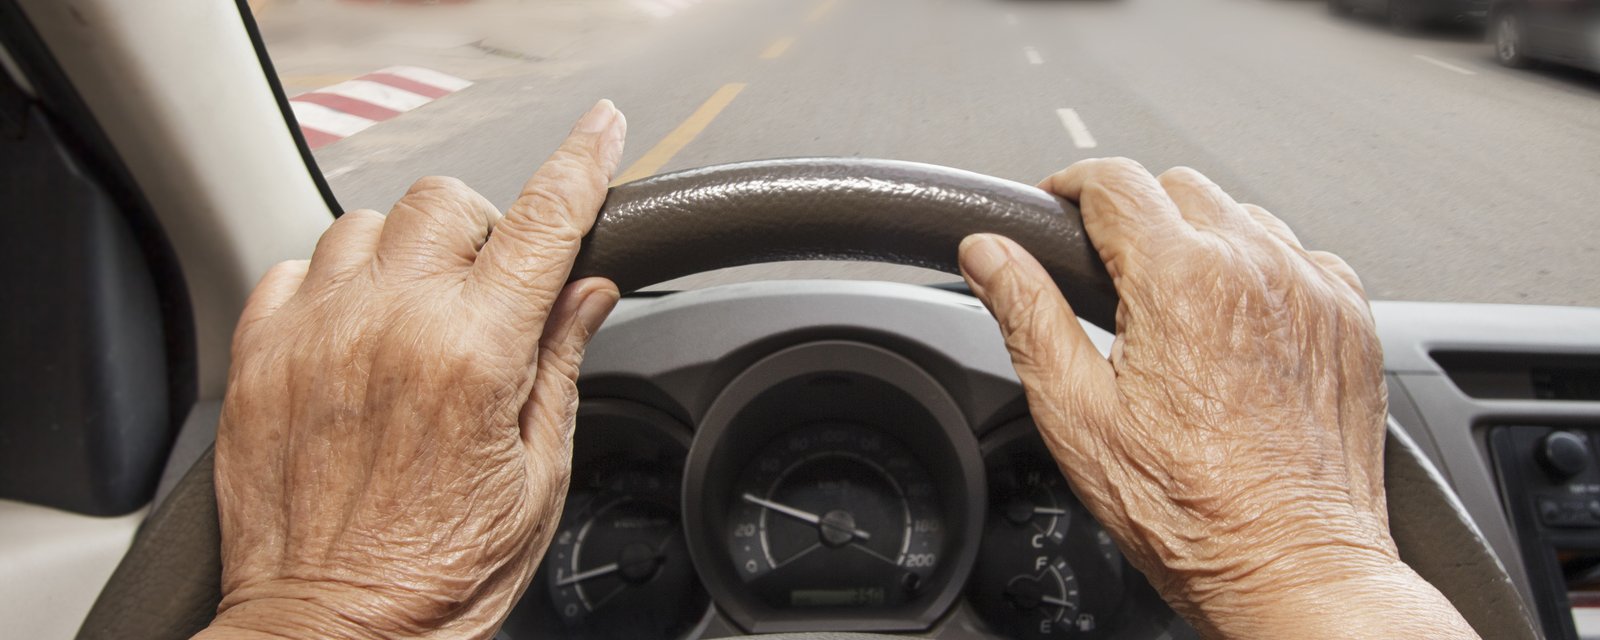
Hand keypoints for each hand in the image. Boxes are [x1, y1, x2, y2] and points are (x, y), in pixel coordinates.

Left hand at [195, 100, 626, 639]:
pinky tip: (355, 334)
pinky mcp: (259, 360)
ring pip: (365, 223)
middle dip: (482, 229)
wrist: (332, 635)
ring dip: (404, 253)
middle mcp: (389, 329)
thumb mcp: (537, 477)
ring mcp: (316, 338)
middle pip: (445, 202)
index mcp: (474, 358)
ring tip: (415, 316)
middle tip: (491, 290)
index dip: (581, 165)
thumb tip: (586, 293)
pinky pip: (293, 268)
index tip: (599, 135)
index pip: (542, 224)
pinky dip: (332, 283)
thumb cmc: (437, 578)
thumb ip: (558, 364)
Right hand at [958, 159, 1476, 638]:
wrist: (1292, 566)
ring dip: (1200, 241)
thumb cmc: (1190, 510)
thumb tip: (988, 255)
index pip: (1114, 181)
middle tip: (1107, 274)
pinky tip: (1236, 330)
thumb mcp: (1077, 415)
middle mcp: (1257, 268)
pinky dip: (1262, 273)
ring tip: (1172, 310)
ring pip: (1242, 217)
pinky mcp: (1350, 318)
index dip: (1069, 186)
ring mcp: (1313, 290)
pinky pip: (1299, 257)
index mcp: (1182, 281)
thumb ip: (1027, 316)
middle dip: (1134, 214)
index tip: (1055, 206)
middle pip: (1178, 188)